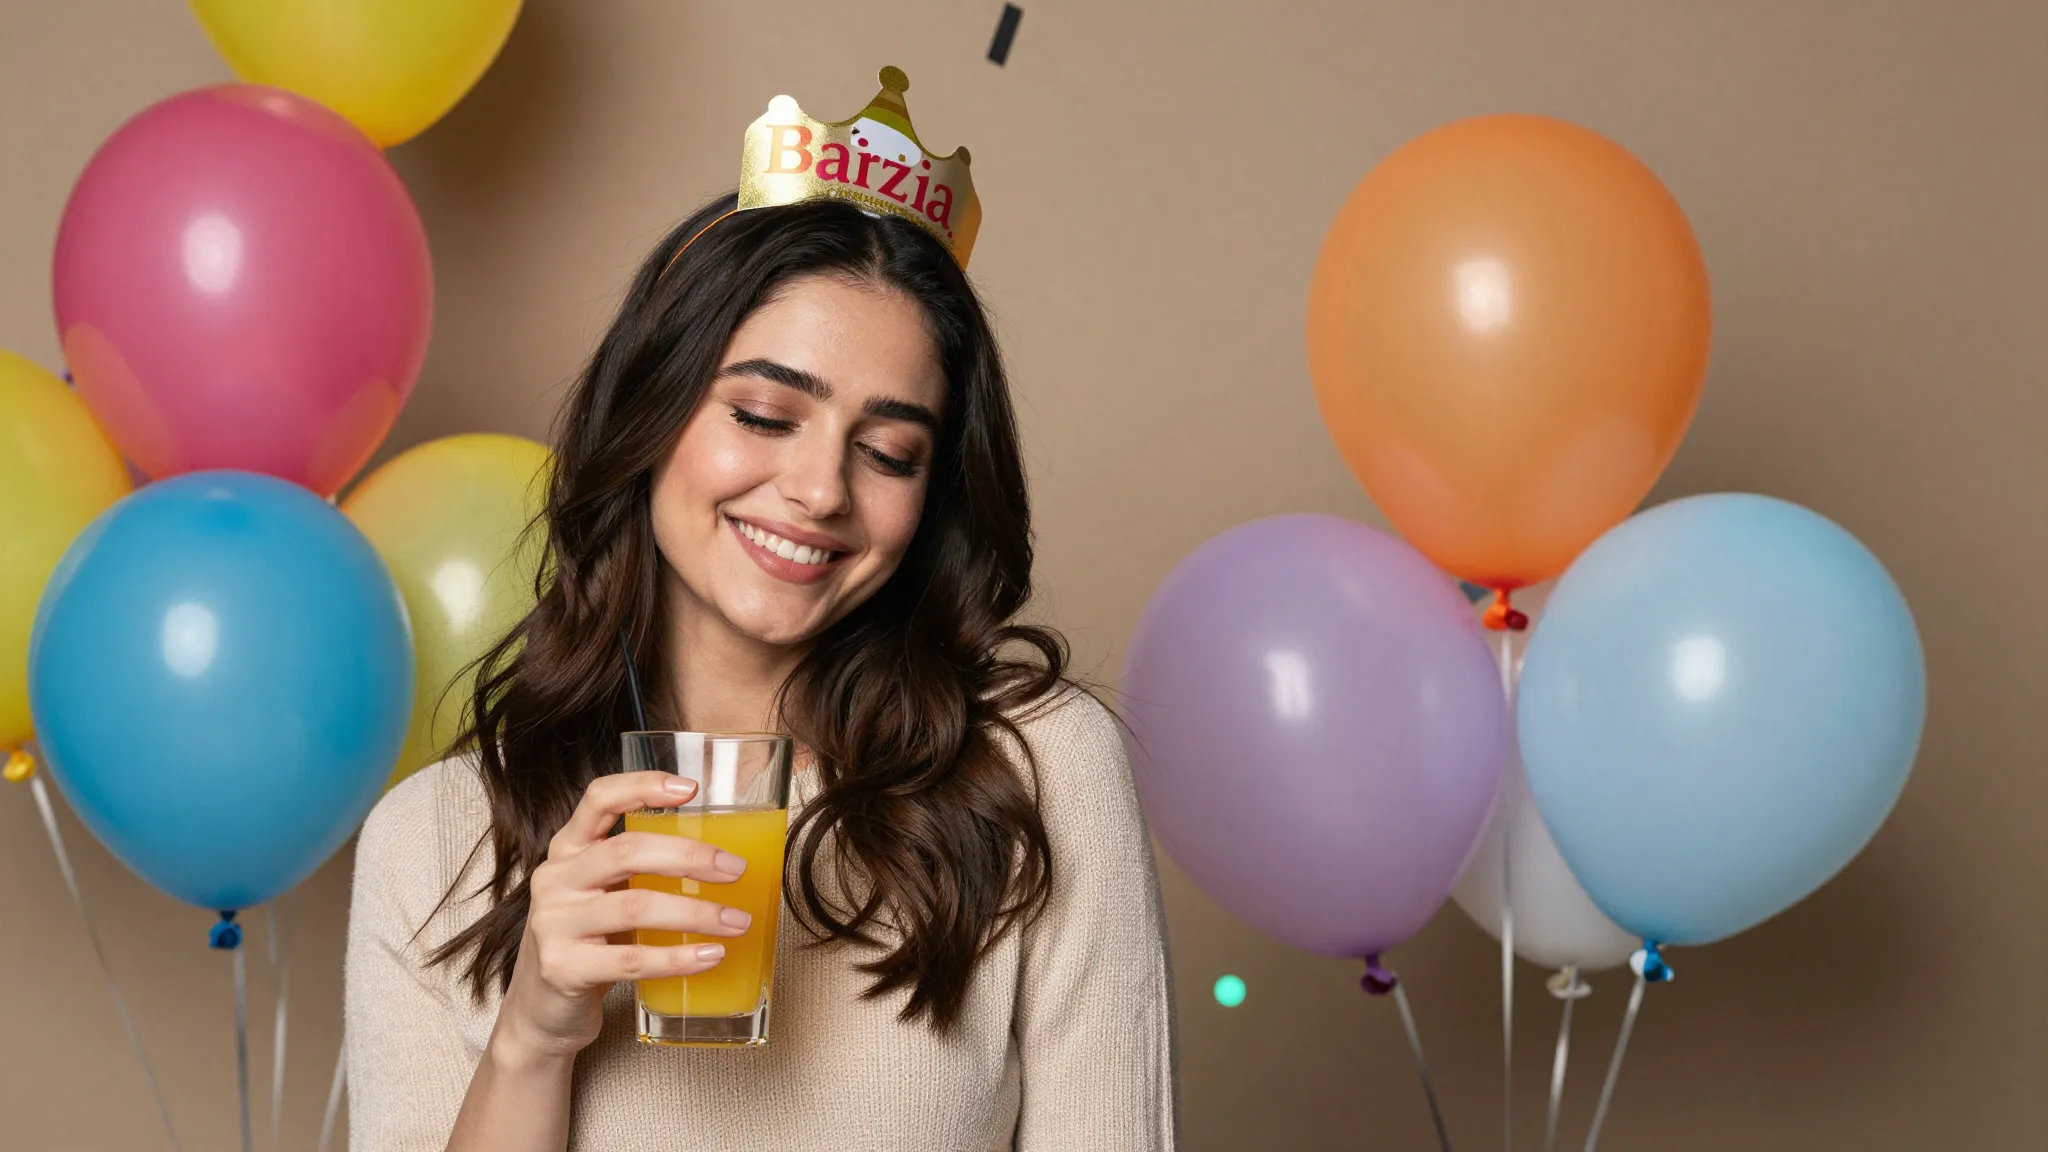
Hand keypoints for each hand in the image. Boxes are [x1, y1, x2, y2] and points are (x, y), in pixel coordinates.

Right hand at [490, 771, 751, 1062]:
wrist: (541, 1011)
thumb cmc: (588, 942)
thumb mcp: (602, 893)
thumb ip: (639, 869)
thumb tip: (722, 858)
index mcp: (568, 849)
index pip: (599, 799)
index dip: (642, 786)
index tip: (690, 788)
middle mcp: (555, 878)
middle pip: (626, 851)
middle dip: (689, 857)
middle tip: (735, 869)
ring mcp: (553, 923)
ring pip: (635, 906)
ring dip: (696, 913)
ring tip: (736, 922)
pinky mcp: (563, 968)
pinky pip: (631, 959)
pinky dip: (677, 958)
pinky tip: (710, 955)